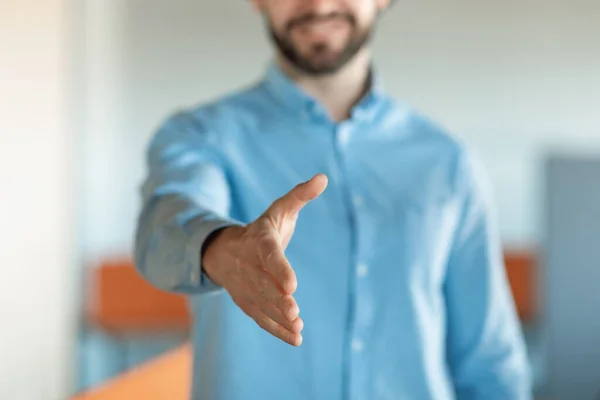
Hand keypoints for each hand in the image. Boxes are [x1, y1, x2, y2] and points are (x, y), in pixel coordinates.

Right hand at [202, 174, 327, 345]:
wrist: (224, 251)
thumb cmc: (261, 229)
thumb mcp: (279, 209)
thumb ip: (300, 195)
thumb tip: (323, 178)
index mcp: (259, 241)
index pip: (269, 255)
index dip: (280, 270)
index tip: (292, 285)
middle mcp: (249, 266)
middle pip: (263, 284)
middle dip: (278, 299)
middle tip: (294, 311)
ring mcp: (246, 286)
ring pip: (262, 304)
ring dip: (279, 318)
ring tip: (297, 328)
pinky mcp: (248, 302)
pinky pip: (261, 318)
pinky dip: (276, 329)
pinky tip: (295, 338)